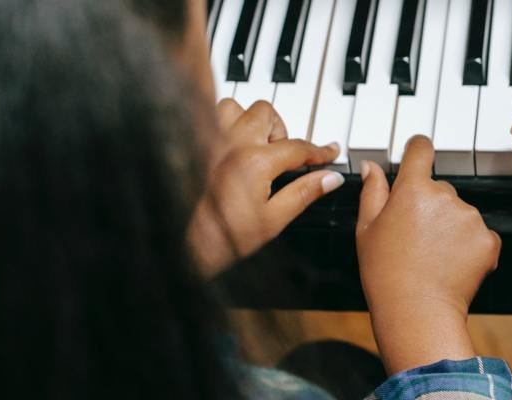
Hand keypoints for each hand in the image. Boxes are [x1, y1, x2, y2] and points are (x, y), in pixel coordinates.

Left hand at [188, 99, 343, 276]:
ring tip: (257, 145)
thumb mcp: (273, 220)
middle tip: (284, 156)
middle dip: (282, 131)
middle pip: (267, 114)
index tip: (330, 153)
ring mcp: (208, 142)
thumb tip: (329, 179)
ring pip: (236, 107)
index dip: (319, 151)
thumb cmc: (221, 238)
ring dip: (251, 121)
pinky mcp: (192, 147)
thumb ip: (304, 193)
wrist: (181, 246)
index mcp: (255, 162)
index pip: (298, 147)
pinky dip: (225, 125)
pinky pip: (209, 119)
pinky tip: (231, 147)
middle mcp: (231, 144)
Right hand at [356, 136, 500, 372]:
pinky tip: (451, 264)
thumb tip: (372, 166)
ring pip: (461, 212)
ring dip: (451, 226)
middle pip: (441, 188)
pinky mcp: (489, 240)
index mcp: (413, 189)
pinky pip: (480, 235)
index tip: (417, 154)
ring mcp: (471, 218)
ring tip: (432, 255)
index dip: (418, 150)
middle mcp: (446, 196)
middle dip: (430, 205)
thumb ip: (372, 191)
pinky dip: (470, 246)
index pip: (421, 149)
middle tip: (414, 237)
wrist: (417, 311)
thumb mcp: (367, 229)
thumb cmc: (386, 274)